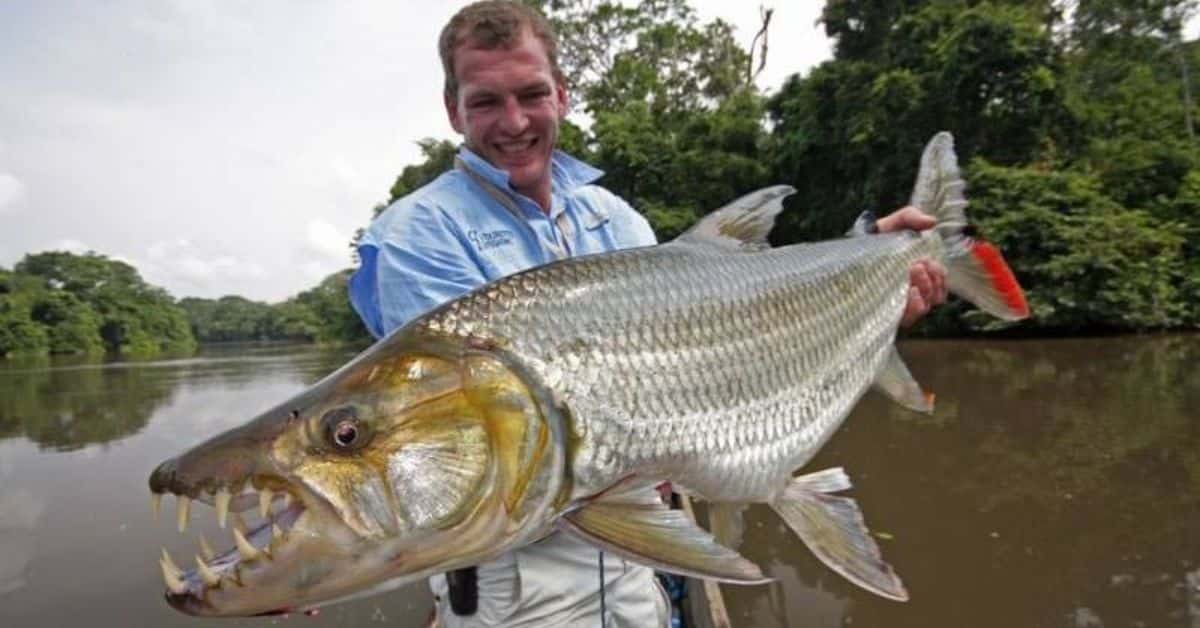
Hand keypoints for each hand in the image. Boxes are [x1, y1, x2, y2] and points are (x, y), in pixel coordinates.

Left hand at [876, 206, 946, 326]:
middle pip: (935, 296)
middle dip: (931, 281)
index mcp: (923, 274)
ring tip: (912, 273)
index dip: (940, 276)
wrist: (855, 246)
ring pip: (925, 307)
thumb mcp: (898, 222)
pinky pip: (908, 317)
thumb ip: (913, 217)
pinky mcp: (888, 312)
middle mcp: (915, 291)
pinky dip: (914, 306)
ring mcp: (902, 302)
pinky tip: (910, 292)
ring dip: (924, 291)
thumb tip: (932, 222)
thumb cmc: (880, 236)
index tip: (930, 263)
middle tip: (917, 265)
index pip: (941, 284)